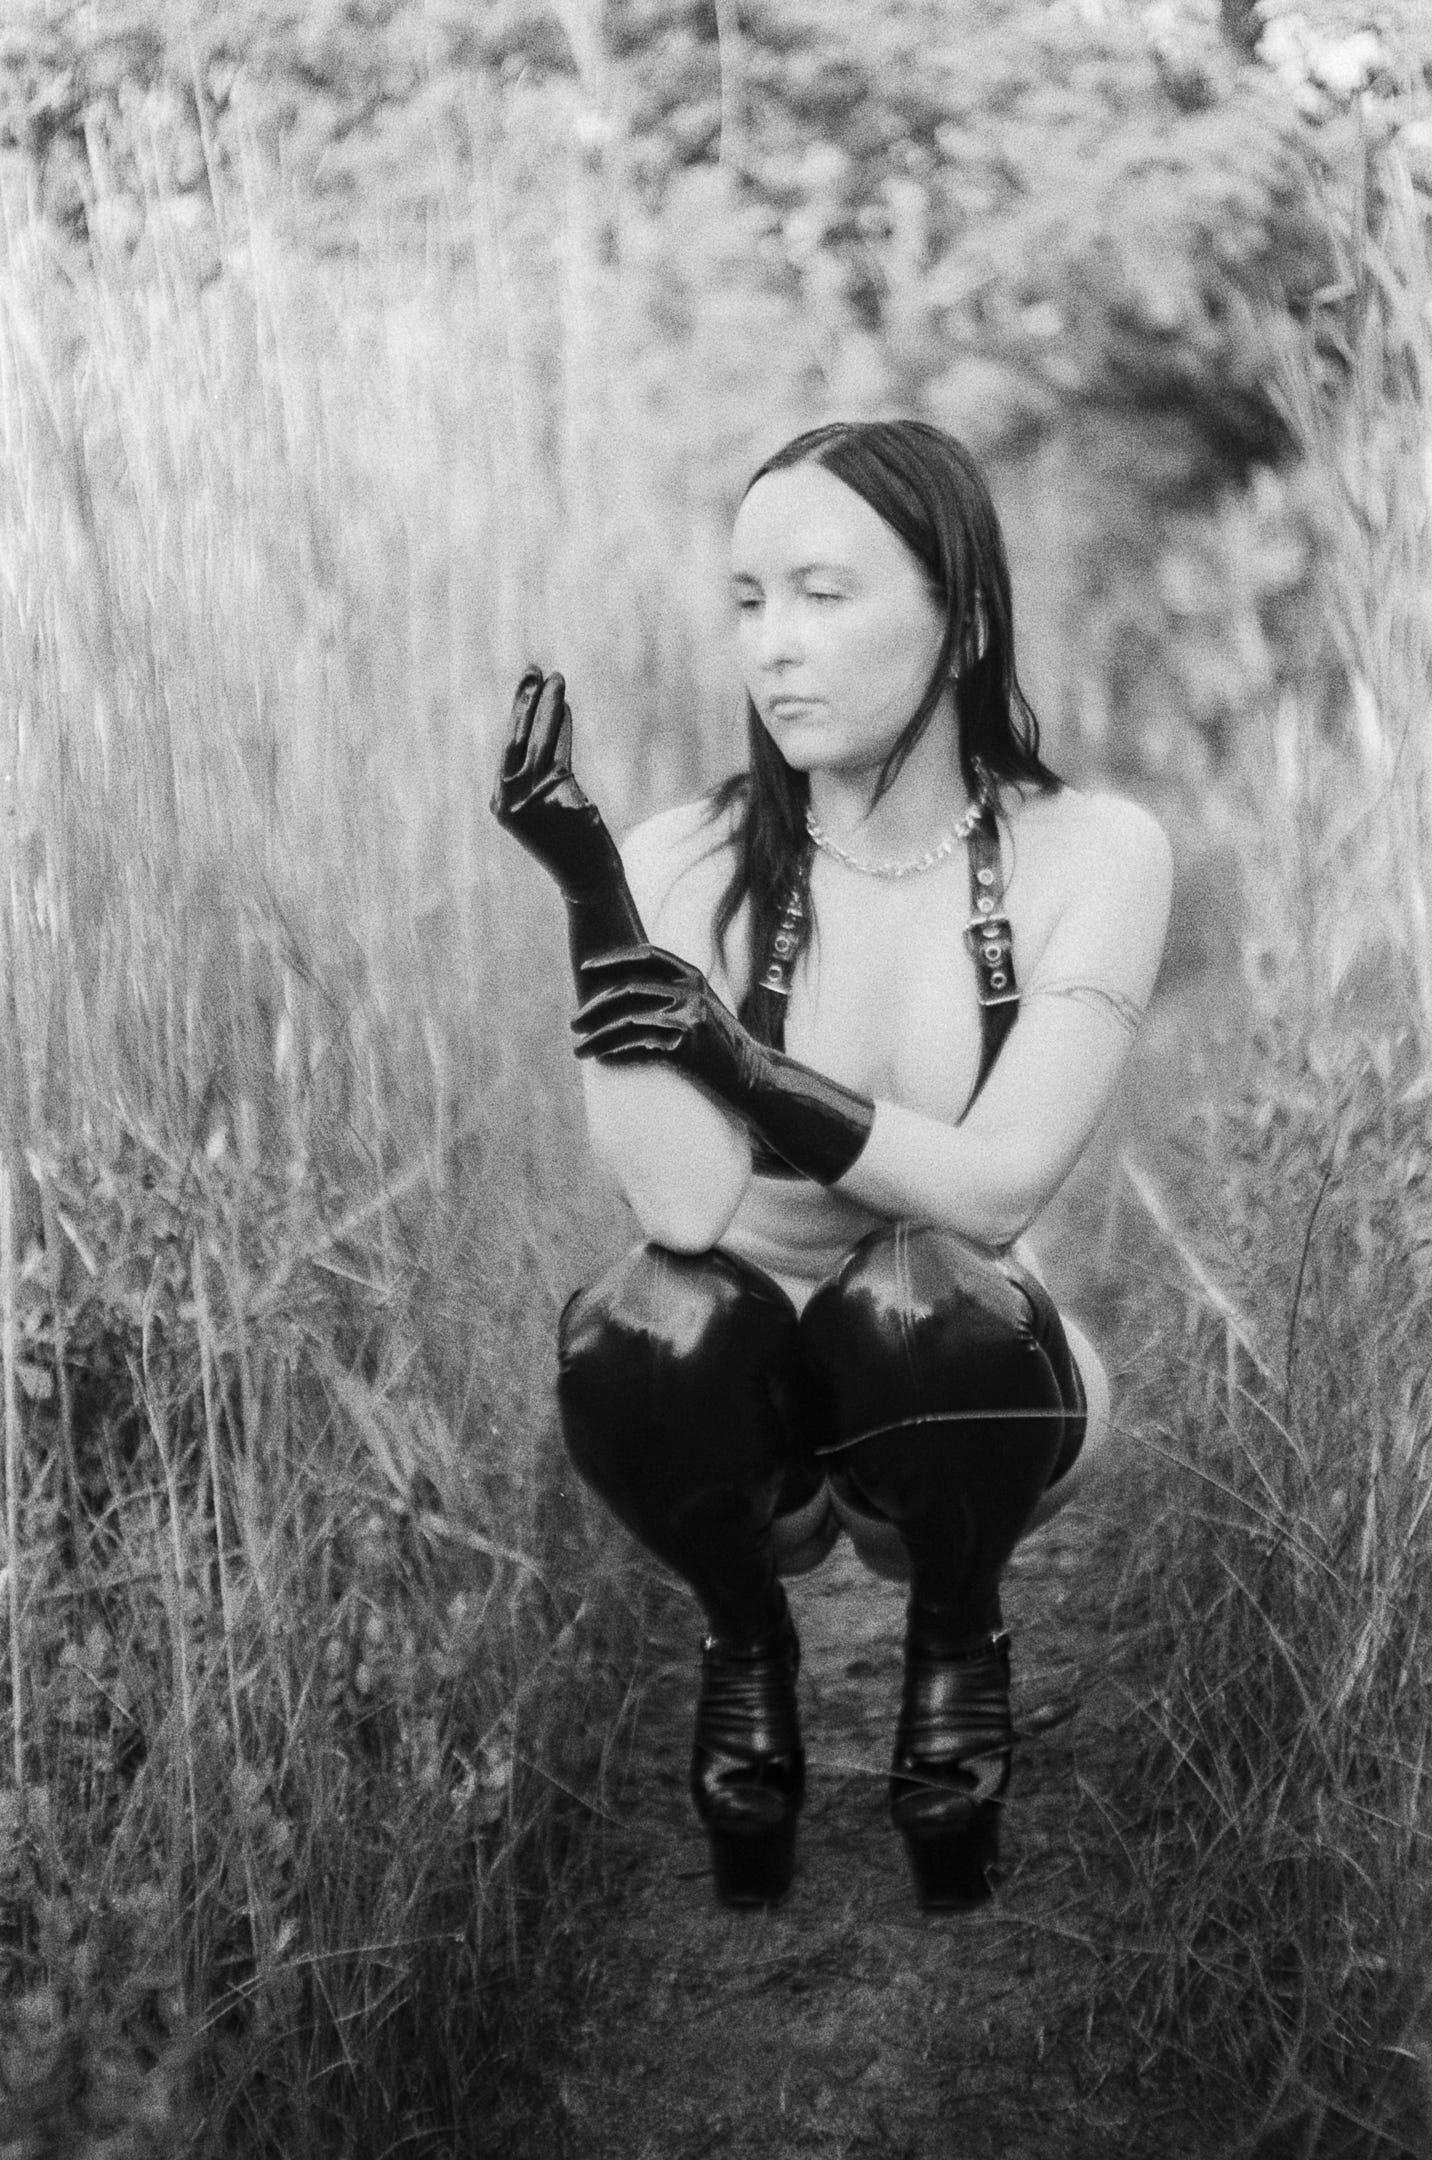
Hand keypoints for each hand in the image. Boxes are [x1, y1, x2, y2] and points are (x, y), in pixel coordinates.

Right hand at [490, 668, 622, 901]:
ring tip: (556, 677)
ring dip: (548, 706)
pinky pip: (560, 753)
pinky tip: (566, 707)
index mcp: (501, 804)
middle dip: (524, 701)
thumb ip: (538, 776)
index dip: (516, 714)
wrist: (586, 880)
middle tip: (533, 668)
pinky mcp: (557, 798)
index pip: (507, 749)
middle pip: (516, 740)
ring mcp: (533, 800)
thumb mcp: (544, 809)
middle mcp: (511, 801)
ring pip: (539, 741)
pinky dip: (563, 728)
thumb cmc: (568, 846)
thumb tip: (548, 724)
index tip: (525, 686)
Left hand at [572, 945, 764, 1094]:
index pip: (646, 956)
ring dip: (597, 1035)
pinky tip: (603, 1059)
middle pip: (628, 989)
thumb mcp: (701, 1010)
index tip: (586, 969)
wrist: (752, 1076)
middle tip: (574, 1024)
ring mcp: (689, 1014)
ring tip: (579, 1049)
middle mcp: (691, 990)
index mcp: (693, 977)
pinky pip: (638, 1044)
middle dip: (595, 1007)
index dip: (613, 959)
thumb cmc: (720, 1047)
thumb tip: (625, 993)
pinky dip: (616, 1052)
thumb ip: (672, 995)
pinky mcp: (686, 1042)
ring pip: (627, 1019)